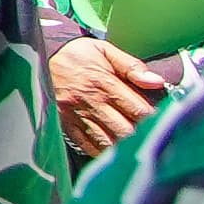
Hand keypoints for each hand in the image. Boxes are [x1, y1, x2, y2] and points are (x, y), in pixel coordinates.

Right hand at [49, 34, 167, 157]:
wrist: (38, 59)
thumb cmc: (76, 56)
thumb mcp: (103, 50)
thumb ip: (131, 66)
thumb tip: (157, 82)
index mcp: (105, 83)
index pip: (139, 110)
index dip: (155, 119)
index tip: (165, 122)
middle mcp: (91, 103)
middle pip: (125, 131)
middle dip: (142, 136)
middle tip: (153, 137)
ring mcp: (77, 117)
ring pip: (108, 143)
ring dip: (124, 147)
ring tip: (136, 147)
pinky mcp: (65, 126)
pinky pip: (88, 146)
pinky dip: (103, 152)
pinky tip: (114, 151)